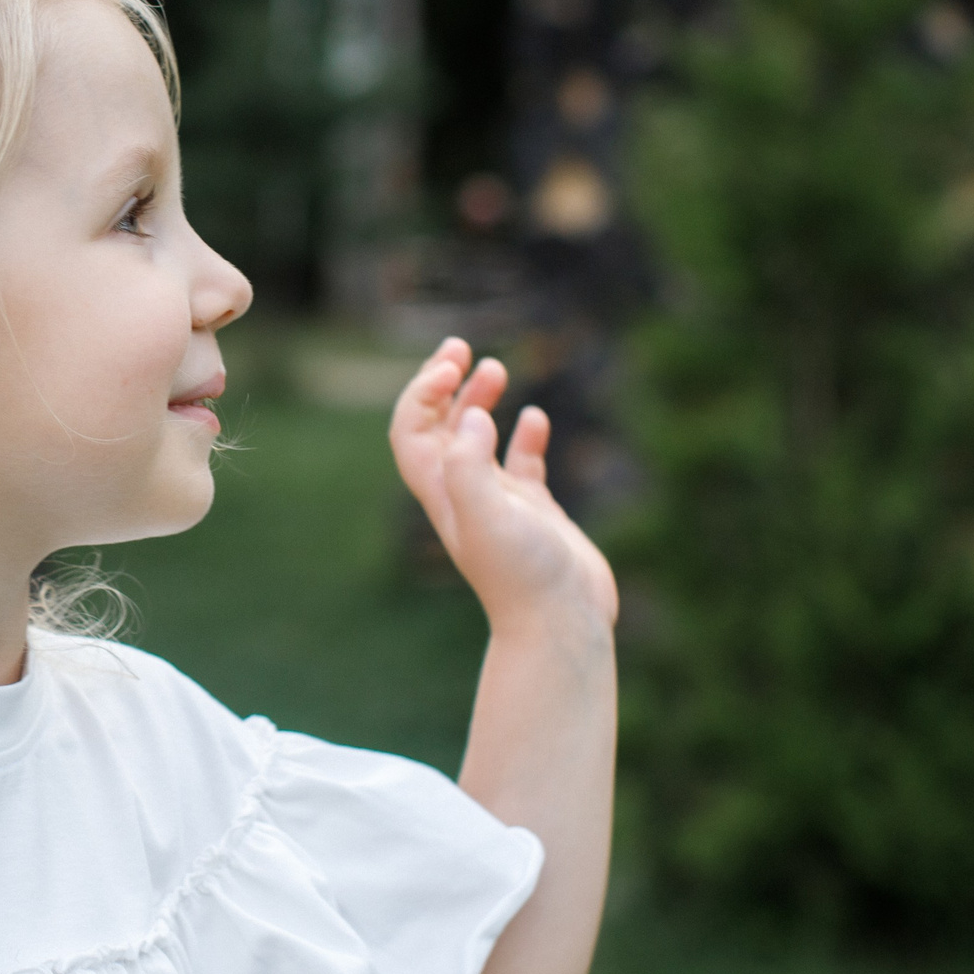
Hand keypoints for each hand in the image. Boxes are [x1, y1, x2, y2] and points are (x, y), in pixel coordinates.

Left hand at [389, 340, 617, 634]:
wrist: (562, 624)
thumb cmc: (523, 576)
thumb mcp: (487, 516)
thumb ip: (470, 465)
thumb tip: (470, 416)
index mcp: (442, 492)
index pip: (411, 431)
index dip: (422, 393)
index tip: (452, 367)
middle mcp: (463, 494)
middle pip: (437, 428)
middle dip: (442, 385)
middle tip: (461, 348)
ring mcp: (499, 503)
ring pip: (479, 440)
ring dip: (479, 402)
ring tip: (496, 367)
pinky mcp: (535, 513)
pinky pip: (522, 465)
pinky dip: (524, 436)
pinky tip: (535, 419)